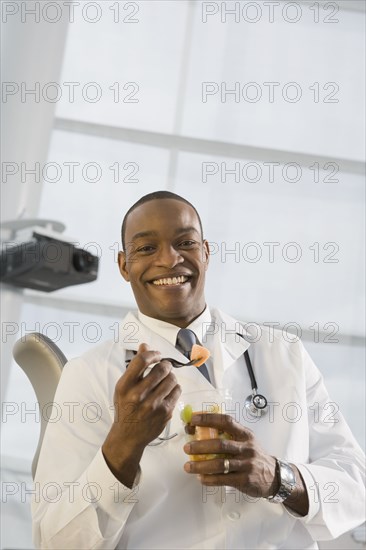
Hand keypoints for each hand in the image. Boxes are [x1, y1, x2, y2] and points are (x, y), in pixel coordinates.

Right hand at [102, 343, 180, 486]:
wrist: (128, 435)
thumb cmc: (126, 407)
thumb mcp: (124, 386)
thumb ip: (135, 366)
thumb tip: (145, 345)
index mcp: (124, 386)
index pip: (141, 361)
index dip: (152, 353)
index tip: (156, 355)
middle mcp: (138, 395)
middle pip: (161, 368)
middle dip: (165, 365)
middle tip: (164, 367)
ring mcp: (153, 405)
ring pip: (172, 379)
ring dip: (170, 376)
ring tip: (165, 380)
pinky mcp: (165, 412)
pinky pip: (177, 390)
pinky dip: (174, 388)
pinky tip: (167, 391)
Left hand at [183, 413, 308, 514]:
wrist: (274, 476)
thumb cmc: (253, 456)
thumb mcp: (245, 441)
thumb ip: (227, 435)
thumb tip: (198, 430)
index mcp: (244, 434)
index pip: (226, 421)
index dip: (208, 419)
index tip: (193, 420)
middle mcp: (246, 448)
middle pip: (220, 444)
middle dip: (200, 446)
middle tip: (187, 448)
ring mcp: (246, 464)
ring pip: (220, 464)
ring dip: (201, 465)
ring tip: (188, 466)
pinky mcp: (245, 480)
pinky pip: (224, 479)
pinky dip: (210, 479)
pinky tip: (201, 478)